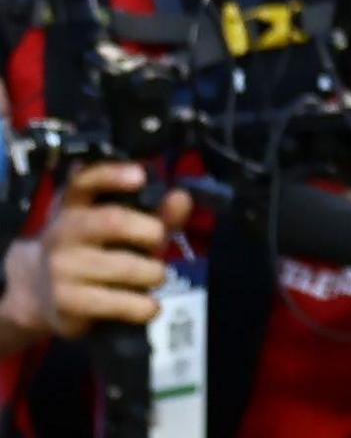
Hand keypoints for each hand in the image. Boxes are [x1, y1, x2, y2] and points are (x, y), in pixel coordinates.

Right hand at [17, 164, 190, 338]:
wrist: (38, 294)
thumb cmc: (91, 251)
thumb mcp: (118, 227)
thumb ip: (156, 212)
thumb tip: (181, 198)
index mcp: (74, 205)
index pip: (86, 181)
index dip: (113, 175)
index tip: (140, 175)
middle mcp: (62, 232)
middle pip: (113, 221)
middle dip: (151, 232)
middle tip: (160, 242)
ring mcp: (62, 268)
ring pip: (123, 266)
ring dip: (153, 273)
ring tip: (156, 276)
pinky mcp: (67, 302)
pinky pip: (116, 303)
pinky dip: (142, 306)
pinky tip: (149, 306)